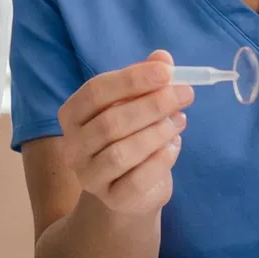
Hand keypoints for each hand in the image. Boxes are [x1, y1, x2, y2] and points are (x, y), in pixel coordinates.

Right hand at [57, 51, 190, 215]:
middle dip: (152, 105)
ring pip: (121, 153)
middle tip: (185, 94)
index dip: (132, 79)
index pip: (96, 92)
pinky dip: (159, 160)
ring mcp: (89, 176)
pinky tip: (174, 146)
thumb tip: (162, 58)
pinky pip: (136, 180)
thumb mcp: (135, 103)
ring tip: (180, 120)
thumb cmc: (130, 136)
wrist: (130, 189)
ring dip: (156, 133)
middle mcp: (73, 146)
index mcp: (72, 114)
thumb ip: (146, 80)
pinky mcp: (112, 199)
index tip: (167, 72)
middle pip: (110, 122)